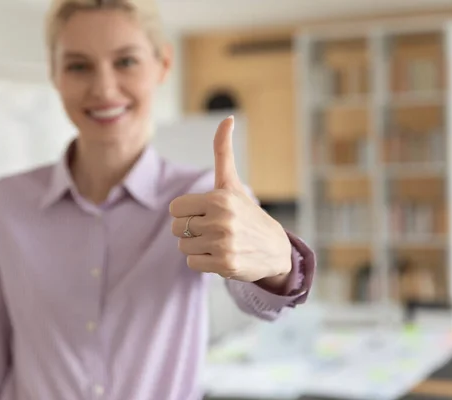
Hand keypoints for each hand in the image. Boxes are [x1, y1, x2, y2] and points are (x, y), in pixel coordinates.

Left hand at [169, 116, 291, 281]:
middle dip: (190, 231)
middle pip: (177, 229)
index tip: (204, 213)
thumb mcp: (232, 183)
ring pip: (183, 247)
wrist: (275, 249)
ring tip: (217, 242)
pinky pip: (193, 263)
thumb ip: (223, 151)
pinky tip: (220, 255)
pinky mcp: (225, 264)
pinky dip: (203, 262)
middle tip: (211, 230)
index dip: (186, 212)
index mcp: (219, 198)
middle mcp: (221, 220)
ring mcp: (224, 243)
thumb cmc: (247, 213)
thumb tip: (227, 118)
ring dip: (196, 247)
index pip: (175, 208)